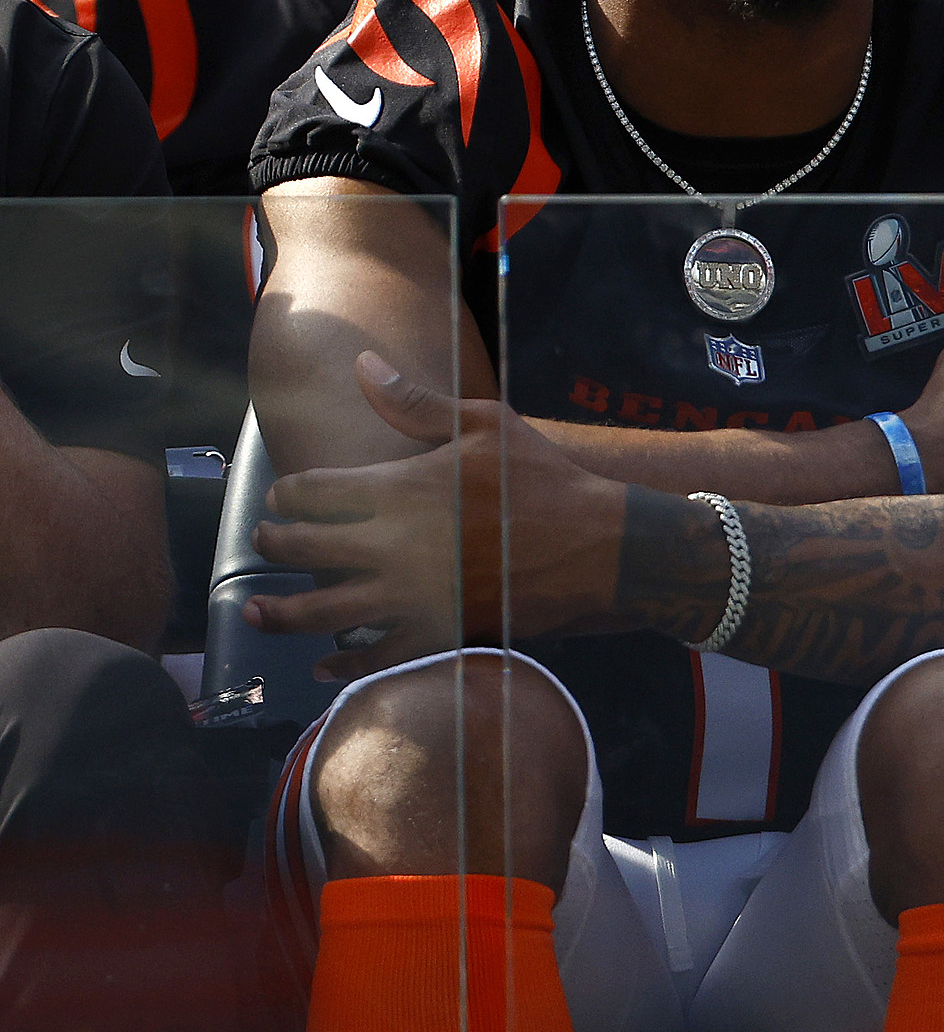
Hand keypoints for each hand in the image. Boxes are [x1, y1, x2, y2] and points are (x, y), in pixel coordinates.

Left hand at [244, 353, 627, 680]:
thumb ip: (414, 402)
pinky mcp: (436, 631)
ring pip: (321, 611)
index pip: (311, 490)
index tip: (282, 496)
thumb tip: (362, 365)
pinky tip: (324, 666)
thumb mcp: (484, 425)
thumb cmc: (542, 478)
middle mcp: (392, 544)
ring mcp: (411, 595)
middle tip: (265, 541)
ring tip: (257, 611)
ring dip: (280, 612)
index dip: (285, 493)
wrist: (597, 544)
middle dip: (274, 542)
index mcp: (399, 488)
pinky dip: (343, 664)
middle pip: (304, 547)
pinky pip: (375, 657)